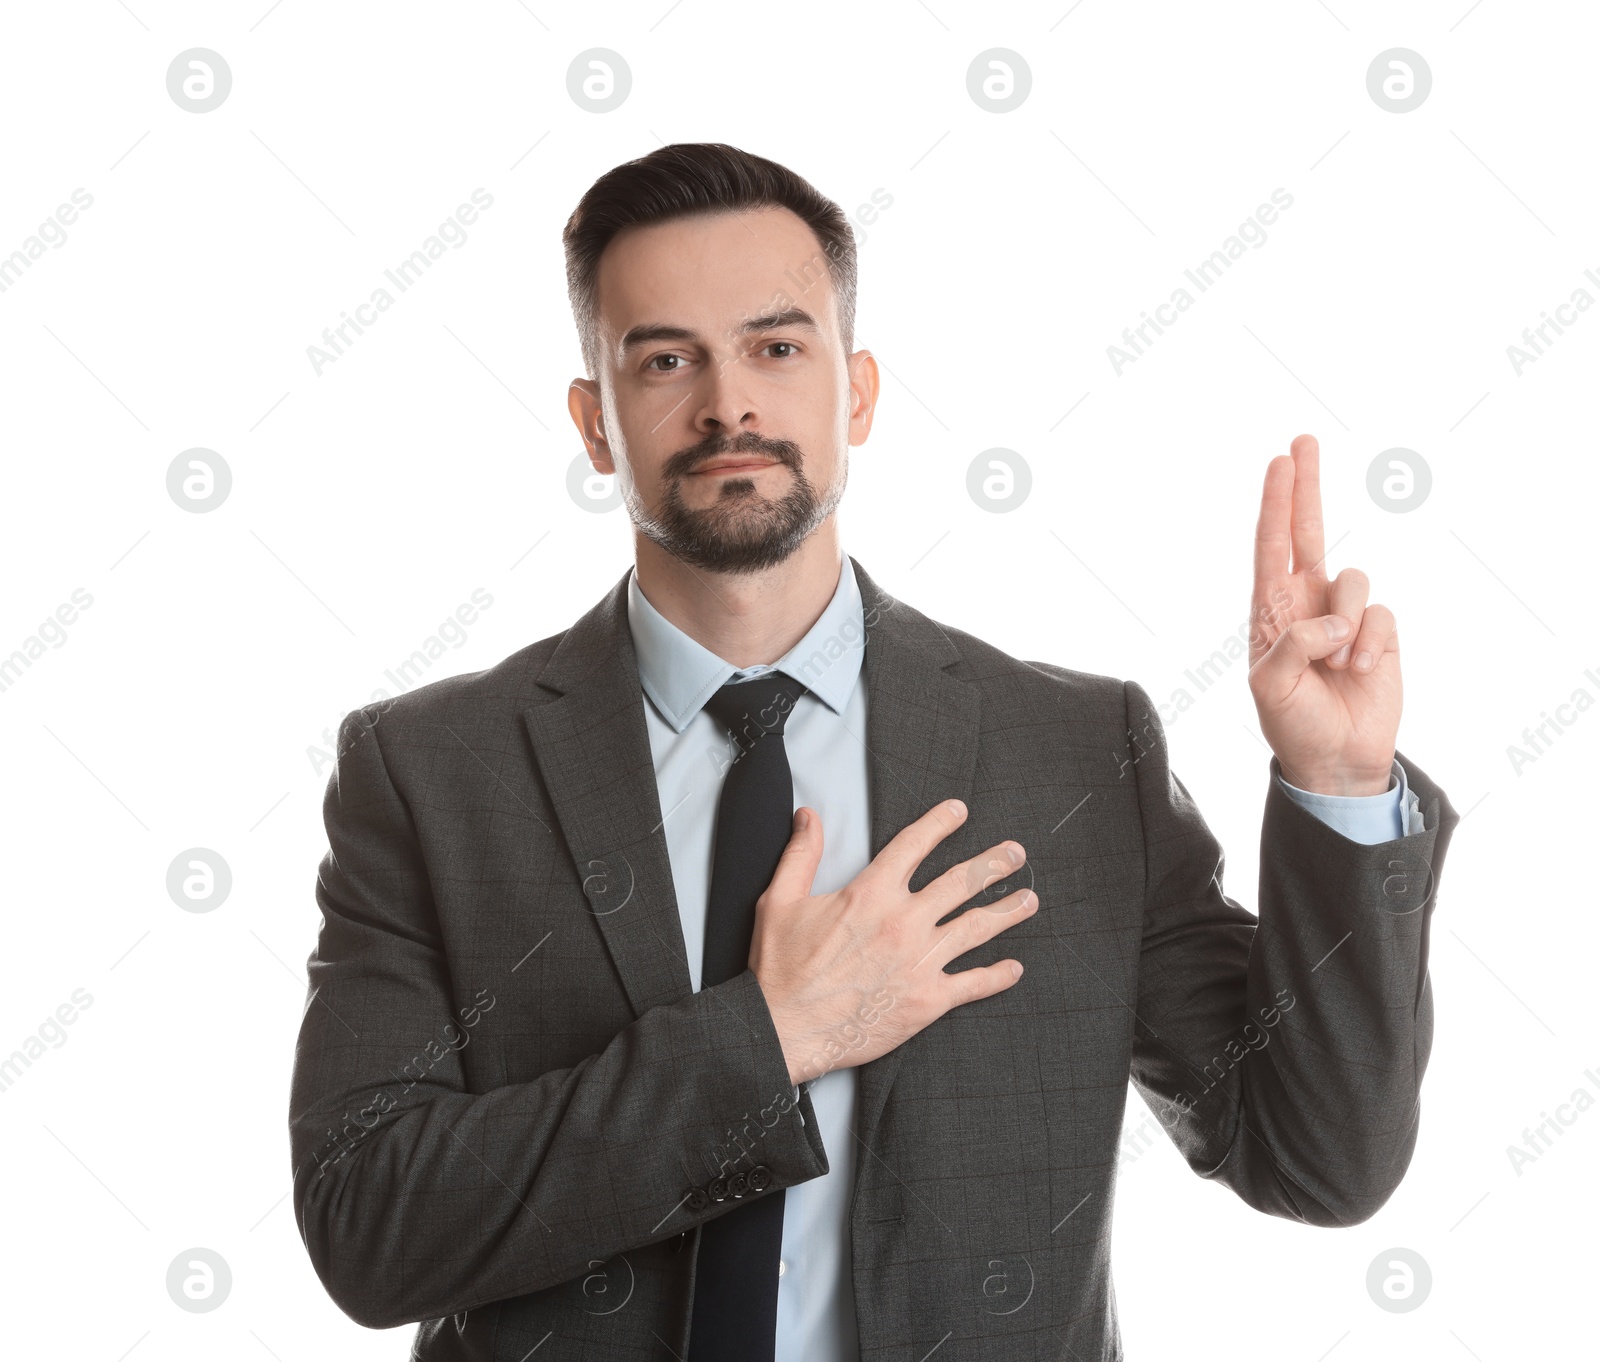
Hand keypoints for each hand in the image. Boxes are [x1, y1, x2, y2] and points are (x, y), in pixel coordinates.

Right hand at [748, 799, 1033, 1085]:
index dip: (939, 823)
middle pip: (960, 882)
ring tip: (1029, 899)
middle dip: (993, 864)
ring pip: (976, 928)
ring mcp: (920, 961)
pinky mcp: (927, 1001)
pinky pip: (973, 984)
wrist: (785, 1029)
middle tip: (1015, 853)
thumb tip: (808, 815)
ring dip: (1007, 911)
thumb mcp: (780, 900)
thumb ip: (801, 854)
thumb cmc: (780, 968)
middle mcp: (903, 921)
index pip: (914, 845)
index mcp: (871, 893)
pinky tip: (1014, 968)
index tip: (959, 811)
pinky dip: (997, 976)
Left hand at [1248, 433, 1401, 795]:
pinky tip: (1360, 673)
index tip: (1279, 462)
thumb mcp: (1270, 687)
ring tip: (1335, 666)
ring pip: (1356, 580)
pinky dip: (1370, 645)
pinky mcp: (1379, 632)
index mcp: (1271, 609)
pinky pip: (1381, 615)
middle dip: (1306, 486)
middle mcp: (1307, 602)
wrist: (1335, 759)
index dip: (1275, 503)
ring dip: (1347, 625)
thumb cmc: (1292, 723)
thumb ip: (1291, 645)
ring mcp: (1345, 614)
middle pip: (1309, 531)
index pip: (1271, 545)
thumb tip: (1332, 619)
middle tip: (1302, 441)